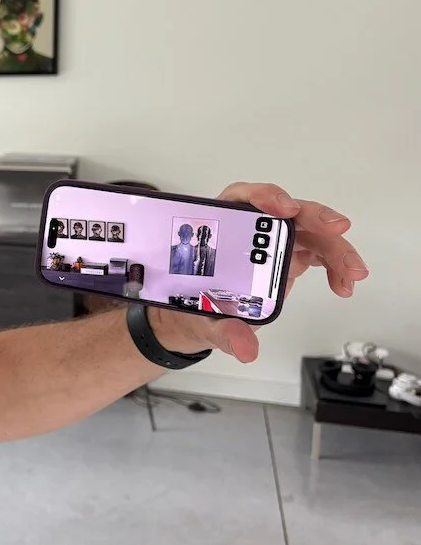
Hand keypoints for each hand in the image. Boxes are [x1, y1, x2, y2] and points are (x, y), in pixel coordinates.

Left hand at [150, 182, 368, 363]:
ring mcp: (272, 243)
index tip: (283, 209)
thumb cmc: (192, 307)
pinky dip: (335, 267)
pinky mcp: (289, 259)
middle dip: (315, 218)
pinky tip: (344, 284)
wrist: (196, 319)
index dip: (263, 196)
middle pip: (287, 212)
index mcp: (221, 230)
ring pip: (311, 232)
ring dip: (336, 247)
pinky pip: (318, 253)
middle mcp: (250, 230)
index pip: (241, 198)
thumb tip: (245, 348)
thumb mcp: (203, 321)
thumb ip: (222, 331)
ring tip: (352, 274)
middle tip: (337, 230)